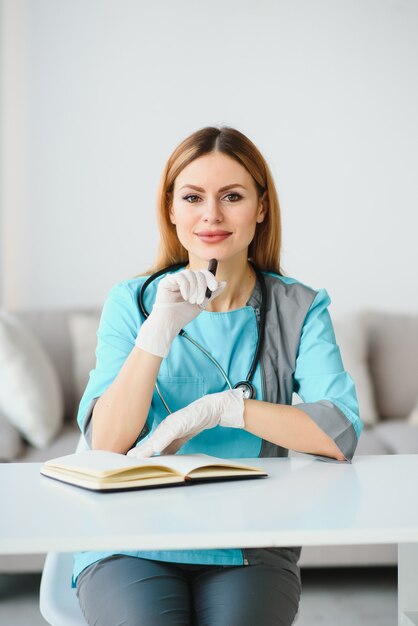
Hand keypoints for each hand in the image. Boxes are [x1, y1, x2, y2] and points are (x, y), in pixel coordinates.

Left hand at [127, 389, 244, 457]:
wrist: (208, 410)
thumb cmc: (192, 422)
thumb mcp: (179, 439)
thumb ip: (169, 448)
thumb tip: (160, 460)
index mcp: (163, 432)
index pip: (149, 445)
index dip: (139, 454)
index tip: (127, 463)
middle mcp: (164, 427)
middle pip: (150, 442)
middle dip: (138, 452)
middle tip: (125, 461)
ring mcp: (172, 423)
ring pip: (158, 437)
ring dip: (147, 447)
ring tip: (138, 456)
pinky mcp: (181, 422)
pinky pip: (171, 432)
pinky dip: (163, 440)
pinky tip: (156, 447)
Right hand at [135, 269, 225, 357]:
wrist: (170, 323)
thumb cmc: (183, 315)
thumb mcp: (202, 304)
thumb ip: (211, 293)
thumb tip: (224, 283)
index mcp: (191, 283)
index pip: (202, 273)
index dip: (210, 278)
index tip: (214, 287)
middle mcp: (183, 279)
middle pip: (197, 273)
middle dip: (202, 286)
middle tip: (200, 300)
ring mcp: (174, 279)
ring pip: (189, 274)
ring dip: (194, 288)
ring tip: (192, 301)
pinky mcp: (166, 281)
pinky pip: (180, 277)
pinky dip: (186, 287)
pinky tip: (185, 297)